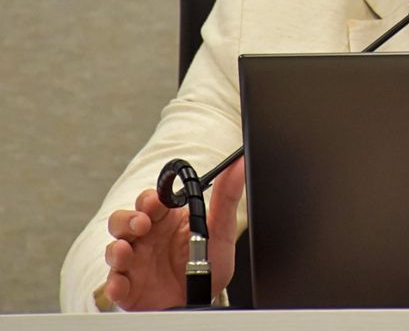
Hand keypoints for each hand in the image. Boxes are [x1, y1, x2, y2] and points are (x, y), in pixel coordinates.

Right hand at [103, 157, 245, 309]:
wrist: (204, 299)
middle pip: (123, 220)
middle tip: (142, 224)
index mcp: (166, 220)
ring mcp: (134, 262)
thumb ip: (226, 198)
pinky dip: (114, 284)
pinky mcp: (128, 288)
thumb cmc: (207, 261)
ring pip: (114, 249)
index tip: (158, 201)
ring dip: (117, 249)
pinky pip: (114, 285)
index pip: (150, 201)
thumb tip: (238, 165)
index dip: (151, 199)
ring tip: (125, 250)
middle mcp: (145, 238)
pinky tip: (120, 284)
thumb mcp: (221, 230)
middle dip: (128, 220)